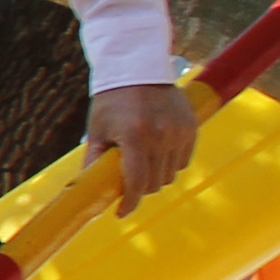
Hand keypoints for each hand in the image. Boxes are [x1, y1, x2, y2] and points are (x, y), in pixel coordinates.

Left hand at [89, 82, 200, 209]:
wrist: (138, 67)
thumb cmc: (112, 100)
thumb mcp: (97, 129)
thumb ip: (93, 160)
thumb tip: (87, 190)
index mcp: (135, 136)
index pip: (136, 182)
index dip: (129, 203)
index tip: (120, 212)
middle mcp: (161, 135)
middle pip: (154, 183)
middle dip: (139, 189)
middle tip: (127, 182)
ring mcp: (179, 131)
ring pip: (170, 175)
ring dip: (156, 177)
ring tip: (142, 163)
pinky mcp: (191, 128)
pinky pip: (183, 161)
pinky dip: (170, 164)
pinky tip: (157, 153)